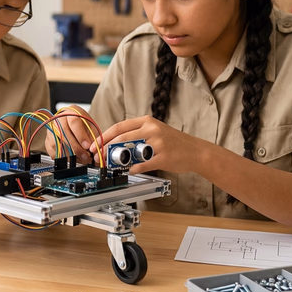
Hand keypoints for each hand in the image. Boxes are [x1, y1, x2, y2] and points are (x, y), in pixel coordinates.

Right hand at [44, 105, 100, 163]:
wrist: (72, 123)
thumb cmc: (82, 124)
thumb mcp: (91, 127)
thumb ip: (92, 136)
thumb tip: (92, 149)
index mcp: (70, 112)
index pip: (74, 122)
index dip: (81, 136)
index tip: (87, 146)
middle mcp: (58, 120)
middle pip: (64, 134)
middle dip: (76, 149)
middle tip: (86, 156)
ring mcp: (51, 131)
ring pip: (58, 145)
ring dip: (71, 156)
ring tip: (82, 158)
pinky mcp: (47, 141)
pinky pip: (54, 153)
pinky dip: (64, 159)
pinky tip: (73, 158)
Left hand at [91, 115, 206, 174]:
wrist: (196, 151)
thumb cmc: (174, 143)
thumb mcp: (156, 131)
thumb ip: (138, 134)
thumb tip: (115, 143)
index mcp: (148, 121)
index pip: (120, 126)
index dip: (105, 136)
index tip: (96, 145)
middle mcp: (152, 129)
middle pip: (122, 138)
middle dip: (106, 149)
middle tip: (99, 157)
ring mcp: (158, 143)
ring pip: (131, 151)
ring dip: (118, 160)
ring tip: (112, 165)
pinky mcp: (163, 157)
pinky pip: (143, 164)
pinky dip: (134, 168)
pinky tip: (130, 170)